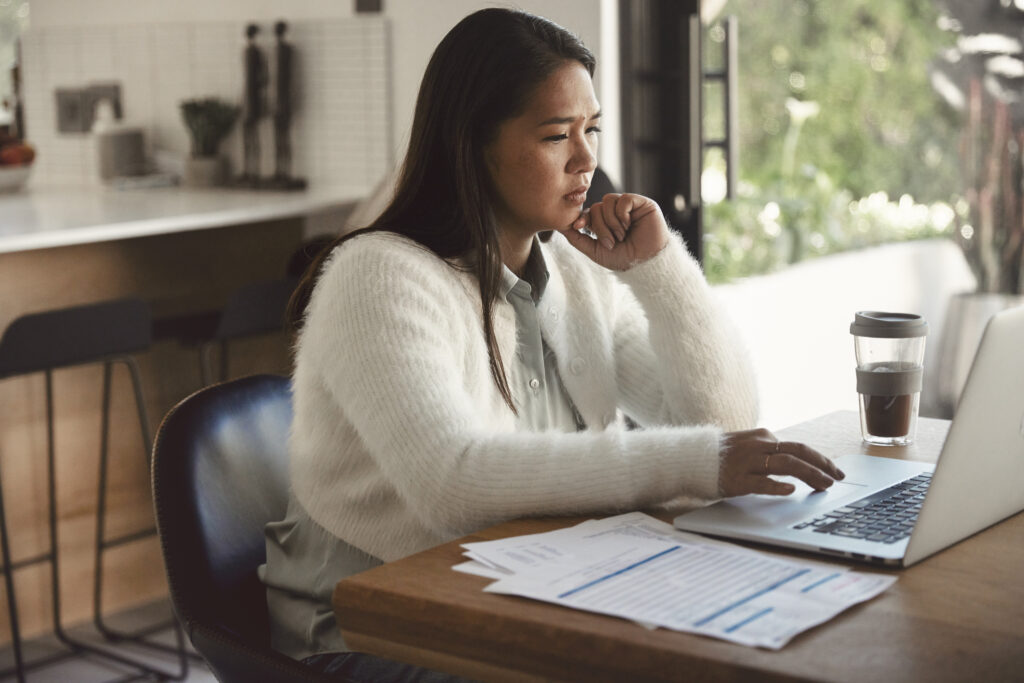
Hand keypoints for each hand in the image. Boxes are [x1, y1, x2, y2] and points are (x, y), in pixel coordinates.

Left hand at [558, 193, 669, 270]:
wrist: (645, 262)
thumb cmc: (623, 259)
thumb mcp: (595, 251)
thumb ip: (578, 239)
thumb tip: (561, 227)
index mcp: (604, 223)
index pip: (588, 212)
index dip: (582, 217)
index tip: (579, 226)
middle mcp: (615, 213)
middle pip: (596, 207)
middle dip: (601, 227)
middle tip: (612, 242)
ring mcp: (628, 207)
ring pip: (607, 201)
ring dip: (612, 222)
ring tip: (622, 235)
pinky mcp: (641, 203)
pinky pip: (623, 199)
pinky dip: (622, 214)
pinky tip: (629, 225)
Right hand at [718, 428, 844, 496]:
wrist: (690, 459)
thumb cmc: (721, 456)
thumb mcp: (748, 446)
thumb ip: (769, 451)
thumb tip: (796, 461)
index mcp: (763, 437)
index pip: (798, 447)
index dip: (820, 459)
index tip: (834, 470)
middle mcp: (758, 446)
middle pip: (798, 452)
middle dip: (822, 465)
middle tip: (838, 478)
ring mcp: (748, 462)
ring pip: (786, 465)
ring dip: (810, 474)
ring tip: (824, 485)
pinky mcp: (737, 479)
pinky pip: (760, 481)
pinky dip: (777, 485)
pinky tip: (791, 490)